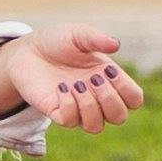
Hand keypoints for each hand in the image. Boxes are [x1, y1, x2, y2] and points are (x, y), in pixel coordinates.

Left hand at [0, 24, 145, 134]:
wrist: (27, 51)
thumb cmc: (57, 41)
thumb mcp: (77, 34)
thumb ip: (96, 38)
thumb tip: (116, 45)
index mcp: (109, 79)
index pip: (134, 99)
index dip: (128, 90)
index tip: (108, 71)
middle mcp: (96, 97)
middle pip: (119, 117)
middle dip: (109, 99)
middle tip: (92, 79)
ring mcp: (77, 108)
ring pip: (96, 127)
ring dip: (89, 105)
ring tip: (76, 84)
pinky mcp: (57, 112)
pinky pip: (70, 121)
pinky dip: (68, 104)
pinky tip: (61, 88)